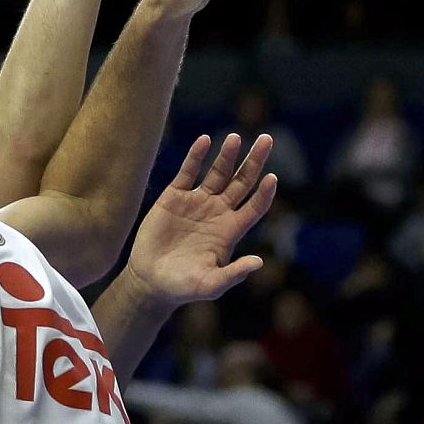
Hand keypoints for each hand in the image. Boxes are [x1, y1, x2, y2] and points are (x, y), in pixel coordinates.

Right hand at [125, 133, 277, 308]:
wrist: (150, 280)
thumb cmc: (183, 286)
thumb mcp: (210, 284)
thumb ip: (233, 274)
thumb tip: (259, 262)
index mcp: (230, 230)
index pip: (254, 206)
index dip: (264, 193)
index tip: (272, 178)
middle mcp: (217, 212)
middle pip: (242, 181)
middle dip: (254, 161)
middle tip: (267, 138)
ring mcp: (197, 202)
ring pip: (217, 172)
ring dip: (227, 155)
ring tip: (235, 137)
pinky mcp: (174, 197)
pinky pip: (188, 171)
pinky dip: (196, 156)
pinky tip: (204, 140)